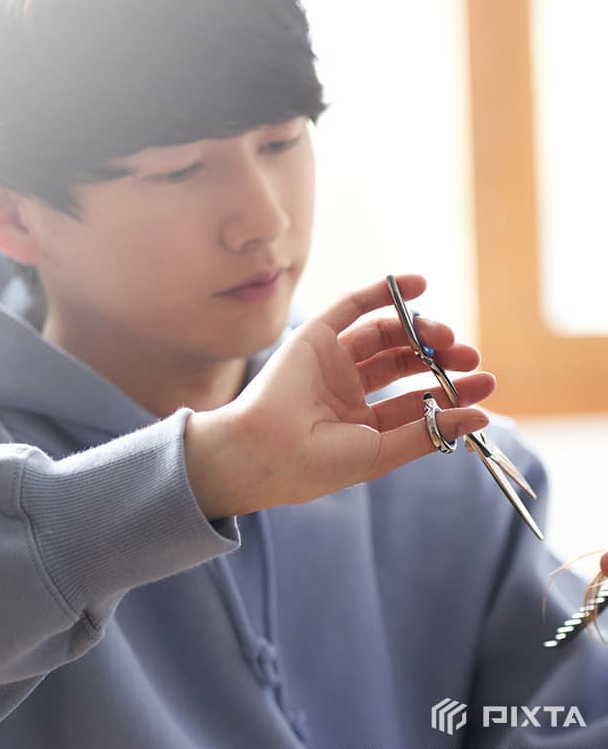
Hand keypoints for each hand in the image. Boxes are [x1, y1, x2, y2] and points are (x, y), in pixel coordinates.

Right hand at [185, 275, 494, 517]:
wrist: (263, 451)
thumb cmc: (315, 464)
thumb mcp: (381, 453)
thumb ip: (428, 432)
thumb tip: (481, 416)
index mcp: (359, 423)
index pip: (414, 400)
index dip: (451, 391)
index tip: (485, 385)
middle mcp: (345, 390)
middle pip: (403, 363)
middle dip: (440, 357)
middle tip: (469, 355)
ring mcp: (329, 362)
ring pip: (383, 335)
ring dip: (419, 329)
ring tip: (446, 335)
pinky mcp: (313, 337)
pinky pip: (351, 308)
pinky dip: (383, 293)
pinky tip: (418, 284)